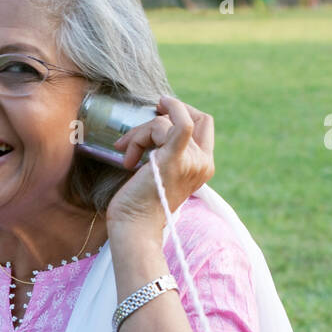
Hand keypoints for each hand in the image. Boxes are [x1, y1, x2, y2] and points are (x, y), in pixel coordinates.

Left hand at [104, 96, 214, 228]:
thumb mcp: (163, 171)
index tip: (158, 113)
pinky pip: (180, 124)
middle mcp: (203, 163)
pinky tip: (160, 104)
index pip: (204, 123)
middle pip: (185, 117)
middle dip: (159, 119)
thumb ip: (168, 150)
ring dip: (140, 132)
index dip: (181, 110)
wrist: (135, 227)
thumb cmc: (141, 201)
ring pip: (167, 123)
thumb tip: (154, 120)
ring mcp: (192, 161)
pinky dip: (169, 110)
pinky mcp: (175, 160)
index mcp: (204, 166)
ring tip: (127, 152)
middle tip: (135, 137)